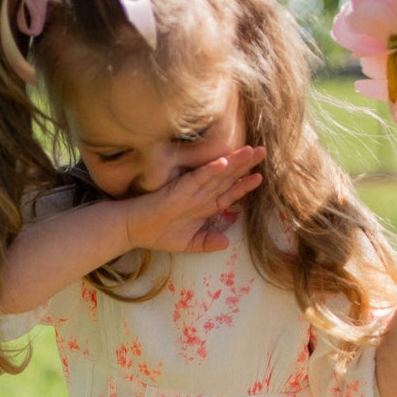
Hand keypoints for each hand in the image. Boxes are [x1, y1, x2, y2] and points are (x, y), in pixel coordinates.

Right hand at [123, 145, 264, 253]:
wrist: (133, 229)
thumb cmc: (156, 234)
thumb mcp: (187, 243)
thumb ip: (206, 243)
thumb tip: (226, 244)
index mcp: (202, 205)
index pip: (227, 193)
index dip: (244, 186)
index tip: (259, 177)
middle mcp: (199, 194)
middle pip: (227, 178)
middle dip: (245, 166)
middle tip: (263, 152)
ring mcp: (190, 190)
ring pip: (216, 174)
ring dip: (234, 163)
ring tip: (251, 151)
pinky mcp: (178, 189)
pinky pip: (197, 178)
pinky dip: (211, 171)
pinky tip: (224, 163)